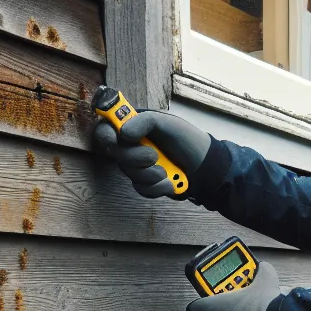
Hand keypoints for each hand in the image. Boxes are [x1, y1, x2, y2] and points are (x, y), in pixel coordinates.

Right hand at [94, 108, 211, 198]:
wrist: (205, 166)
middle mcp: (131, 146)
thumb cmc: (187, 138)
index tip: (114, 139)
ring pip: (129, 173)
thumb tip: (123, 133)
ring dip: (149, 174)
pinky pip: (141, 188)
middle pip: (116, 154)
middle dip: (134, 157)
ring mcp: (137, 166)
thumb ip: (145, 121)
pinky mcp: (145, 183)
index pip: (107, 129)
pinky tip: (169, 182)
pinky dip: (157, 187)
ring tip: (166, 171)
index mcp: (134, 127)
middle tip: (153, 156)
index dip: (105, 134)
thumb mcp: (168, 123)